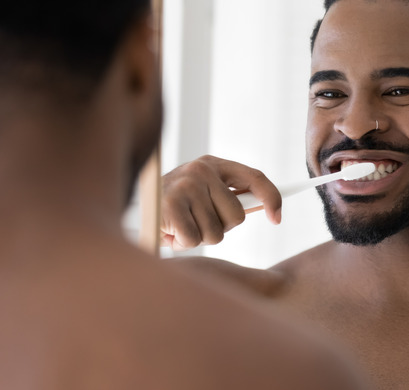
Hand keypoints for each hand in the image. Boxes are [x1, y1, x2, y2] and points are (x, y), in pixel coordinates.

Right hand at [160, 155, 281, 249]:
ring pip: (216, 233)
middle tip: (197, 222)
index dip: (272, 198)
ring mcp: (186, 186)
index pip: (254, 177)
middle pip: (237, 217)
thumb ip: (230, 197)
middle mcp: (201, 170)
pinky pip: (195, 239)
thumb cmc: (174, 205)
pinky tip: (170, 232)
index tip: (277, 219)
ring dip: (199, 238)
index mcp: (212, 164)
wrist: (131, 205)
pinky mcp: (171, 206)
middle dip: (220, 228)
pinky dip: (183, 243)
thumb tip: (269, 208)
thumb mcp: (203, 193)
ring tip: (181, 226)